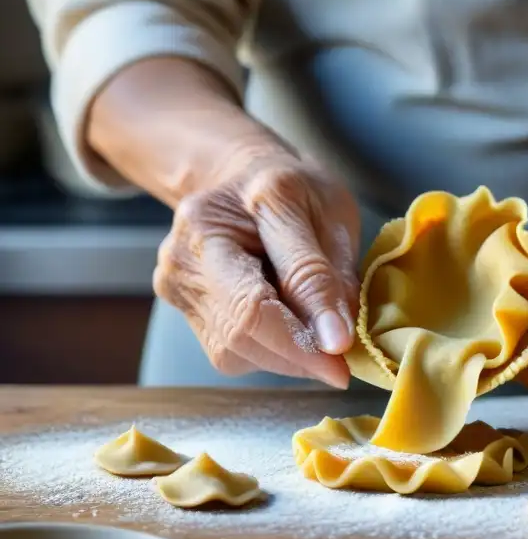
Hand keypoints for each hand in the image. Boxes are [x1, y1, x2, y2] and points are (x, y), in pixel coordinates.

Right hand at [154, 148, 359, 386]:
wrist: (246, 177)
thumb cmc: (296, 192)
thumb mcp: (328, 214)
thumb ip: (328, 275)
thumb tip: (336, 341)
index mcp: (220, 216)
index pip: (256, 299)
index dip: (302, 339)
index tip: (343, 361)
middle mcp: (184, 251)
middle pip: (239, 332)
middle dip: (298, 355)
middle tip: (342, 361)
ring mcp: (174, 282)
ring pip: (233, 351)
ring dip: (286, 357)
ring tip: (318, 333)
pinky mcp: (181, 306)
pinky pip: (229, 351)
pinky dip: (270, 351)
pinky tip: (290, 325)